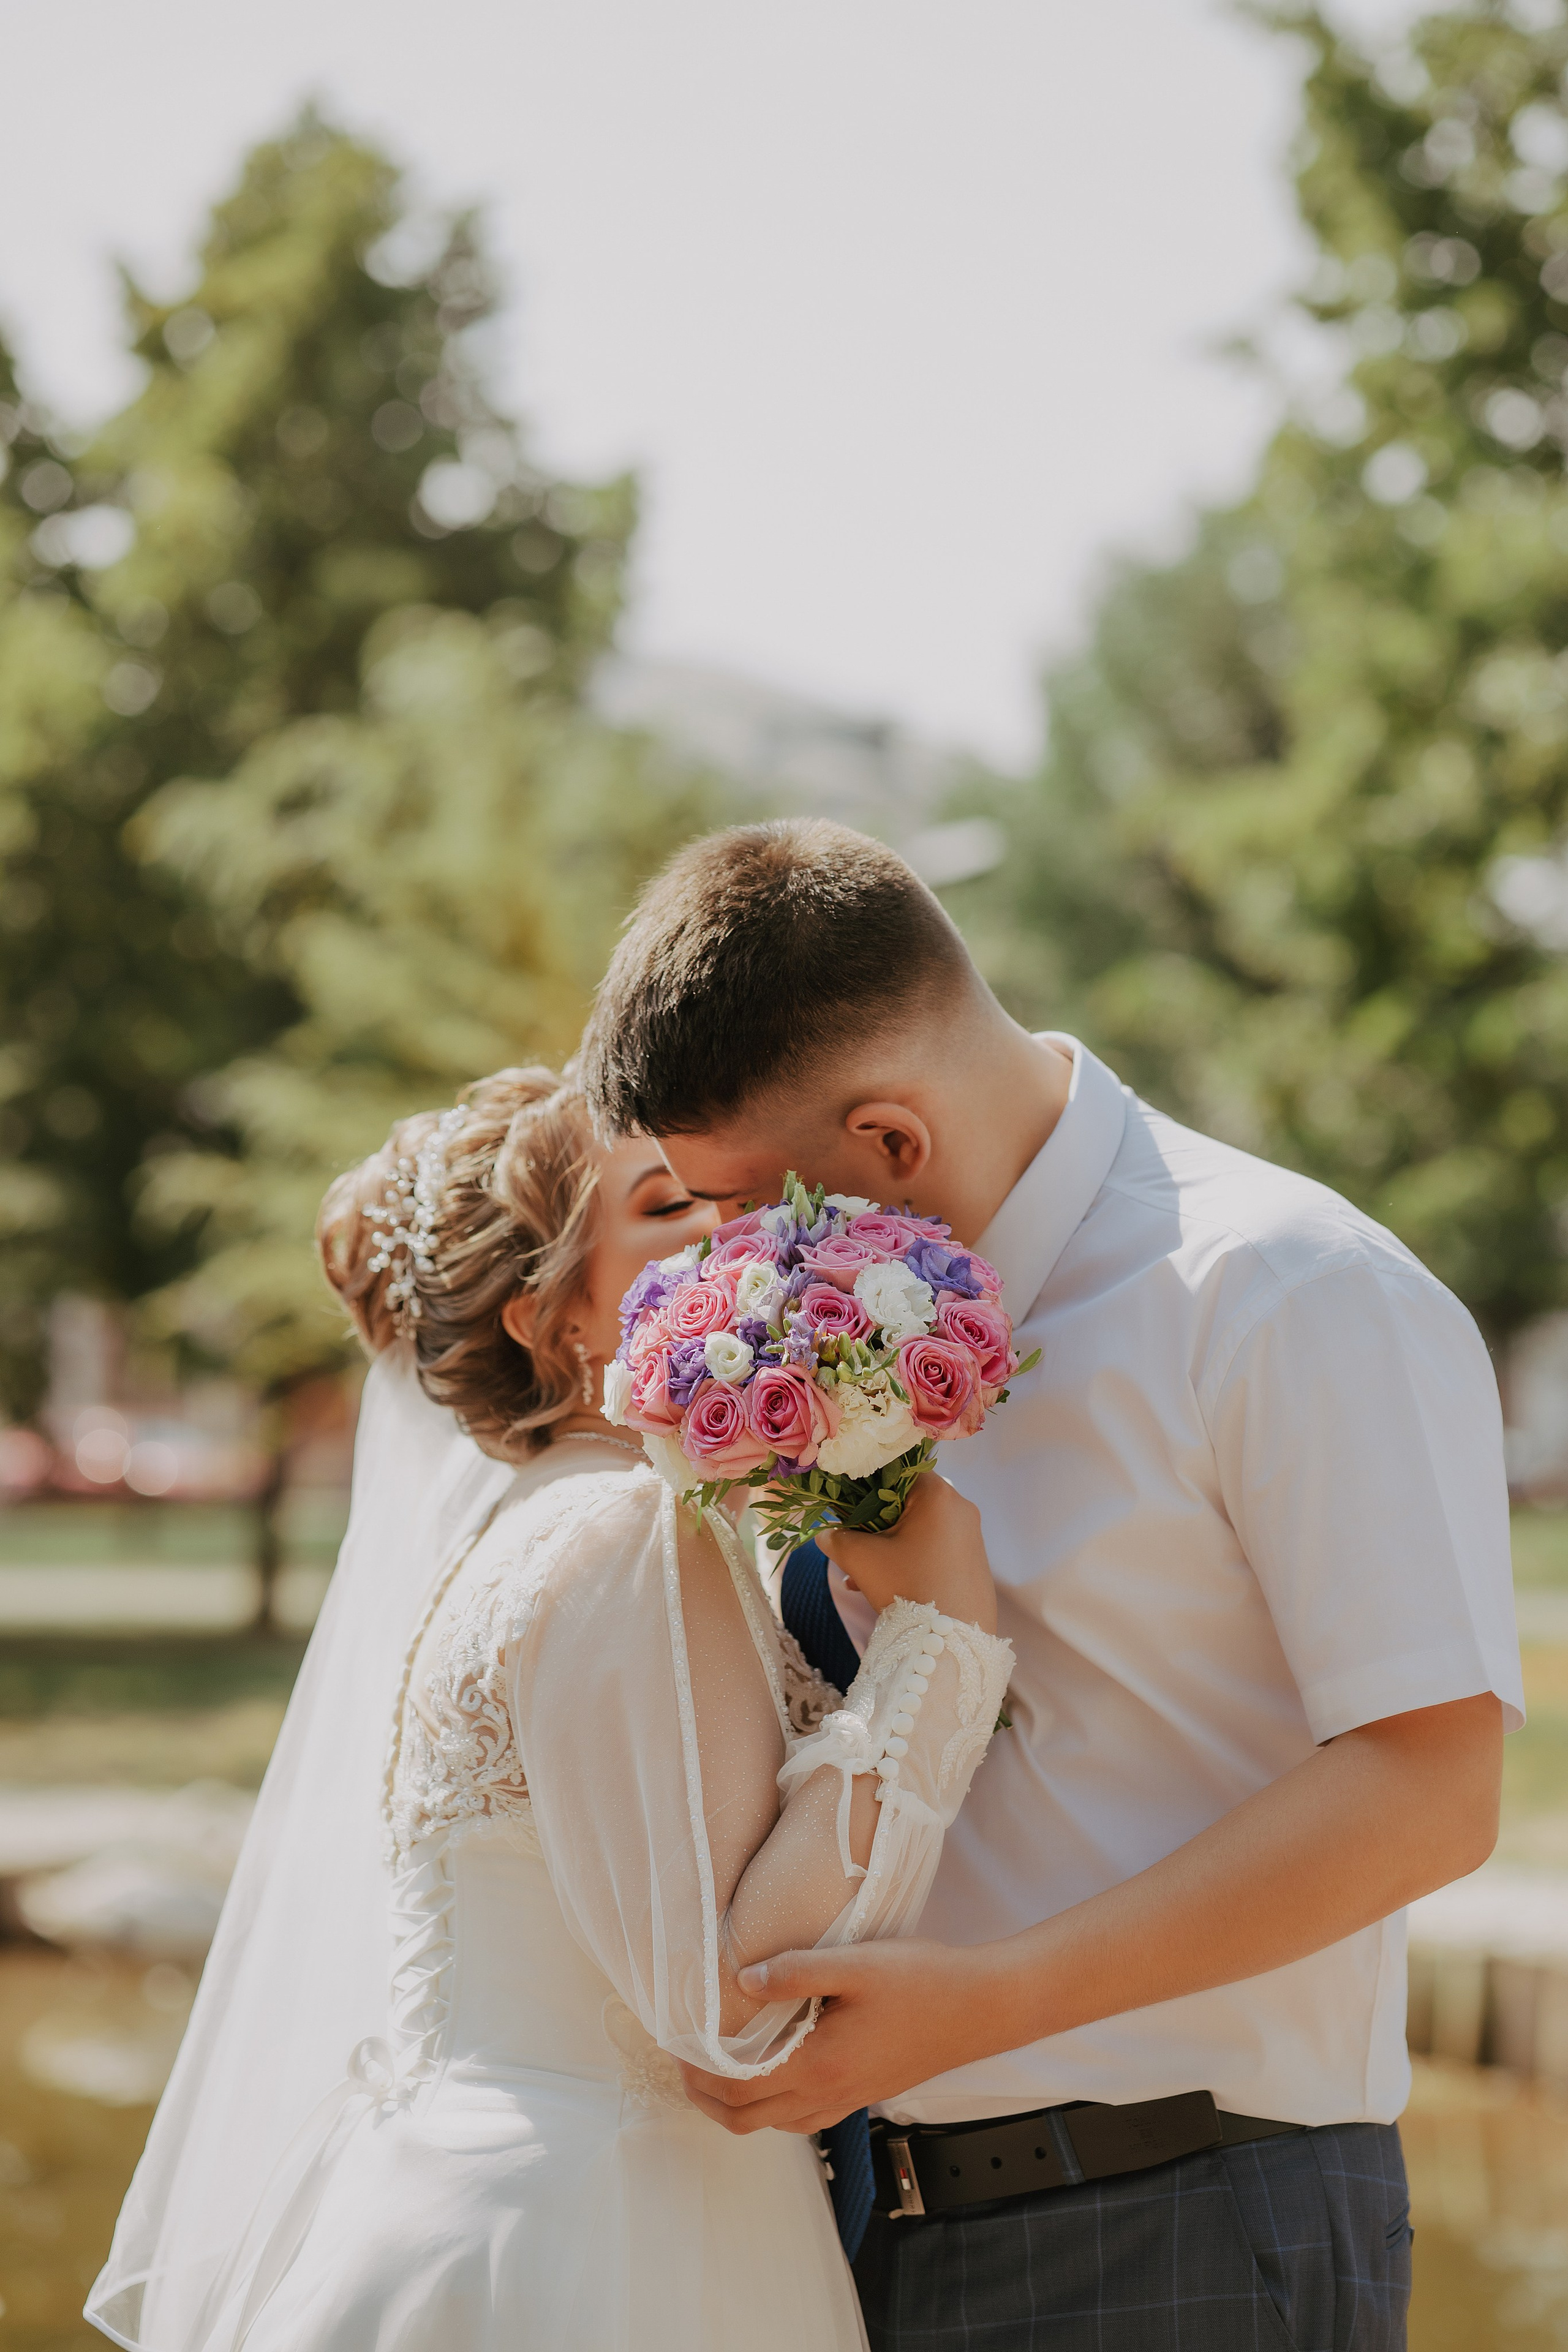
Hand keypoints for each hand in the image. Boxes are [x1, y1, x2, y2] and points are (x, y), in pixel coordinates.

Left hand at [678, 1939, 1009, 2133]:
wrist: (979, 2009)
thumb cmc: (922, 1981)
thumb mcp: (855, 1963)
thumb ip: (794, 1971)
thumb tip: (739, 1980)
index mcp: (818, 2066)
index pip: (734, 2089)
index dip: (695, 2070)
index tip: (675, 2039)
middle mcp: (827, 2095)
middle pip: (743, 2118)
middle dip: (703, 2094)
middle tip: (683, 2056)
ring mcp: (846, 2100)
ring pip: (771, 2122)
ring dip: (734, 2102)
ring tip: (716, 2060)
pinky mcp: (861, 2094)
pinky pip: (800, 2116)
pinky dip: (770, 2102)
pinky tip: (772, 2066)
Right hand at [820, 1471, 995, 1631]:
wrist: (951, 1642)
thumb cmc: (908, 1587)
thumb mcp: (863, 1559)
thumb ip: (838, 1539)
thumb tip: (824, 1535)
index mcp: (938, 1495)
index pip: (899, 1471)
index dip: (869, 1485)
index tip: (848, 1504)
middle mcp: (961, 1509)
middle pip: (908, 1503)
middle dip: (875, 1524)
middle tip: (852, 1543)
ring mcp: (971, 1537)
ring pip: (919, 1531)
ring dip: (888, 1547)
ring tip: (859, 1575)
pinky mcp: (974, 1563)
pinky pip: (935, 1550)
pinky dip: (909, 1561)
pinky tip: (881, 1587)